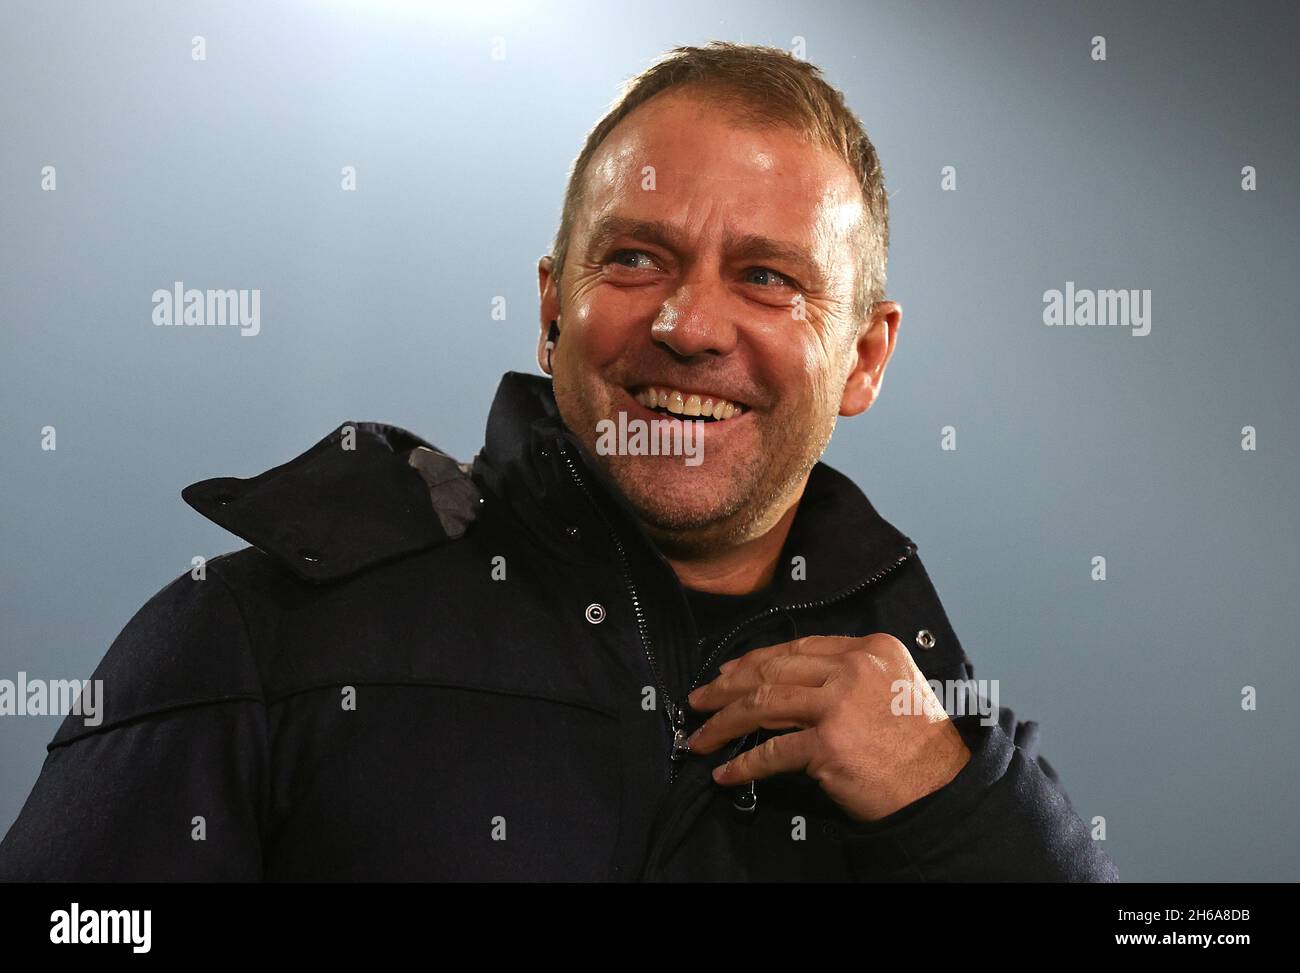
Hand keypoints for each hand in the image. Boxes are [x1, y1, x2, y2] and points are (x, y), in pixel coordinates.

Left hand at [685, 634, 970, 822]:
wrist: (943, 785)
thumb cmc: (918, 743)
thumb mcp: (891, 685)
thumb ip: (846, 675)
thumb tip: (787, 684)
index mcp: (868, 648)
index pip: (796, 647)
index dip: (754, 660)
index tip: (727, 673)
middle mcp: (852, 668)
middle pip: (771, 670)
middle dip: (726, 687)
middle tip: (700, 701)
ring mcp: (838, 705)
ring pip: (762, 704)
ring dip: (723, 723)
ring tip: (701, 736)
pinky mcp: (829, 745)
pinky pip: (772, 752)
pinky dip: (744, 765)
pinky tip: (727, 773)